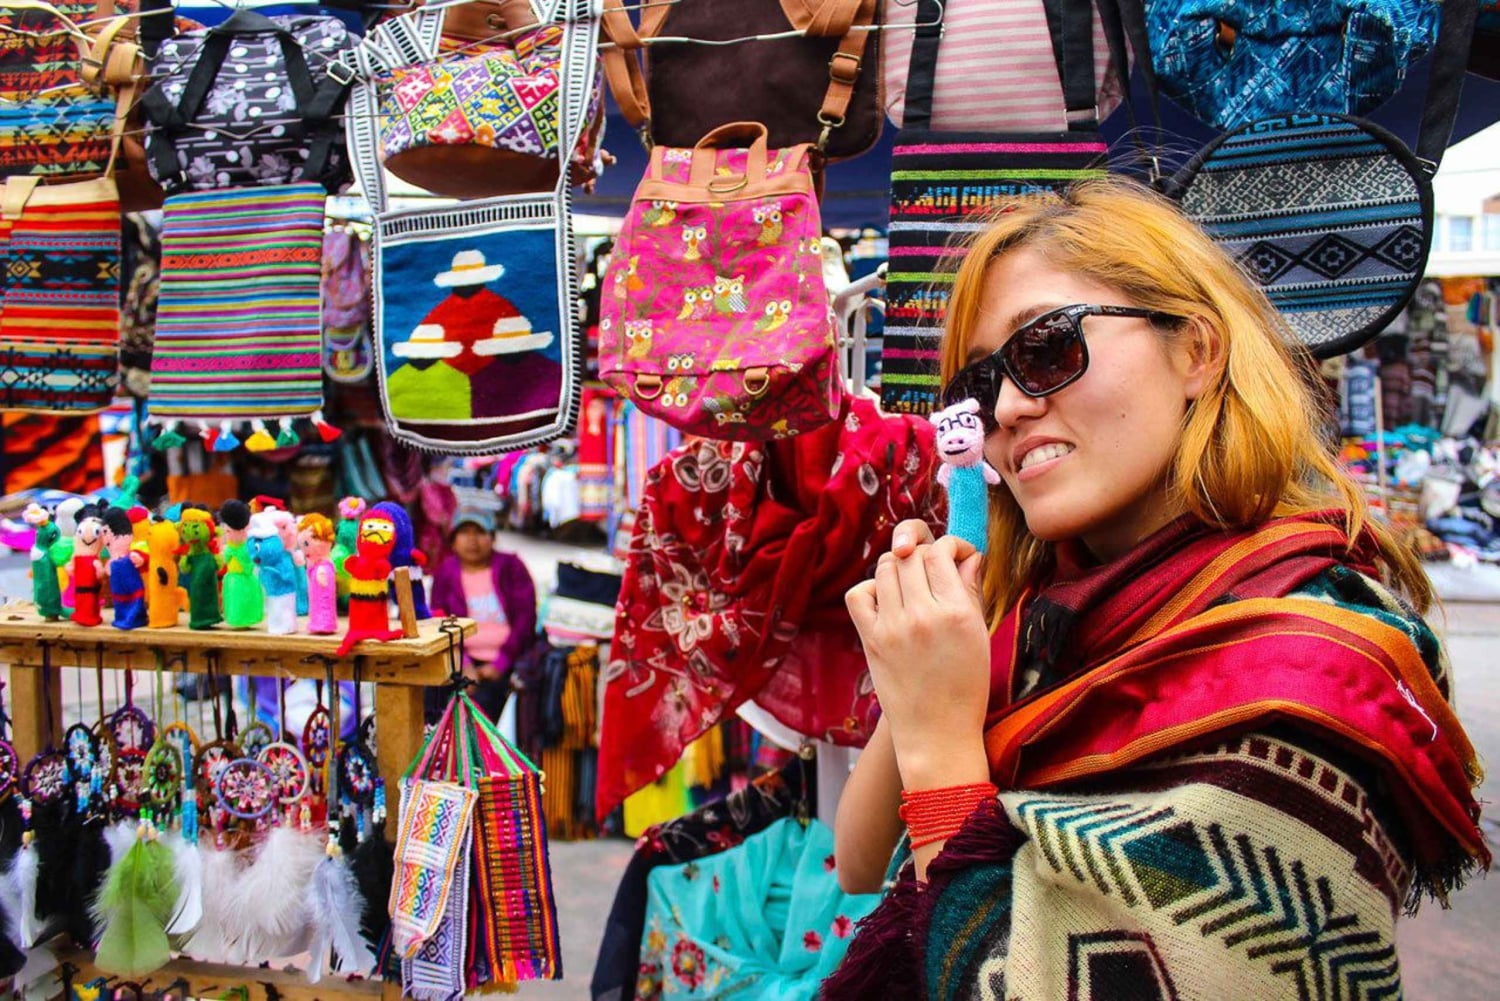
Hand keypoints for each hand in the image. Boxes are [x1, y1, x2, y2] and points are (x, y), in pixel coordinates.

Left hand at [845, 529, 987, 784]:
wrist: (936, 733)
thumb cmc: (966, 687)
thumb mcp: (979, 636)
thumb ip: (971, 591)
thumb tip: (967, 556)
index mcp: (957, 612)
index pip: (941, 552)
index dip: (949, 546)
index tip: (954, 556)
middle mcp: (923, 614)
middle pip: (911, 554)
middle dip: (922, 552)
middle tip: (930, 567)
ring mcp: (893, 626)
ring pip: (884, 567)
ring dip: (897, 567)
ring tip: (910, 583)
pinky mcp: (870, 640)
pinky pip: (858, 593)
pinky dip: (870, 588)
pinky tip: (886, 600)